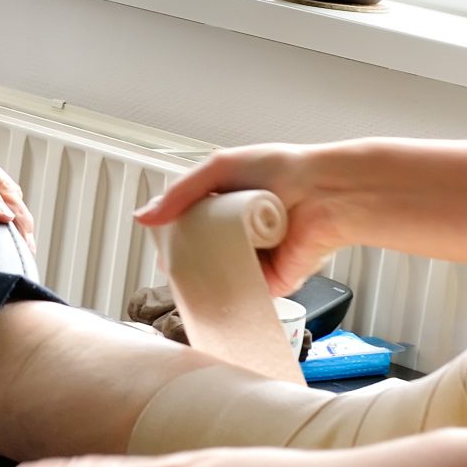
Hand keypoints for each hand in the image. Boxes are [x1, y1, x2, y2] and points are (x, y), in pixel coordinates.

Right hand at [136, 142, 352, 294]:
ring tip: (186, 284)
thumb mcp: (220, 168)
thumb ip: (180, 193)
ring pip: (219, 278)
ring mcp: (254, 260)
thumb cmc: (281, 170)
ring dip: (204, 281)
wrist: (324, 192)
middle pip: (201, 256)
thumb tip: (143, 218)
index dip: (172, 238)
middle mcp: (239, 235)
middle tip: (170, 267)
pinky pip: (242, 293)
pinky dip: (228, 296)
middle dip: (185, 264)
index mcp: (226, 207)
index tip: (160, 246)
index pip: (190, 228)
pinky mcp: (270, 281)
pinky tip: (211, 298)